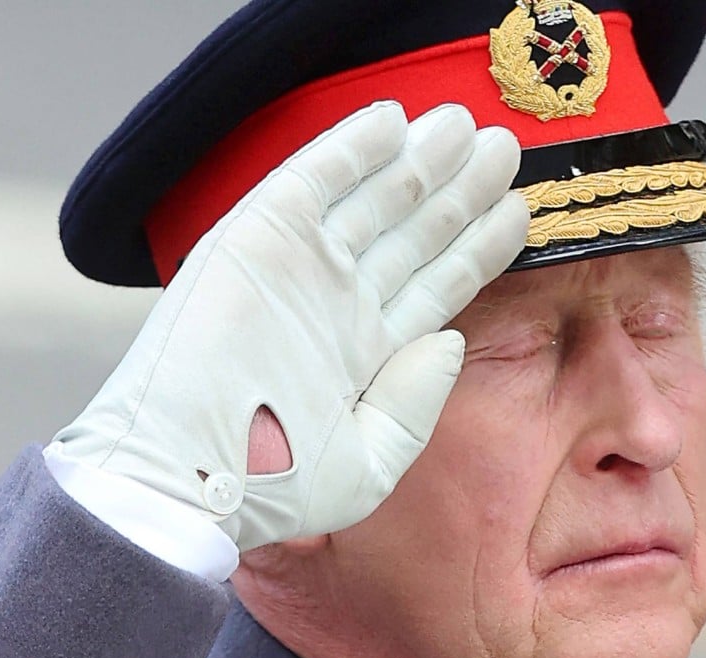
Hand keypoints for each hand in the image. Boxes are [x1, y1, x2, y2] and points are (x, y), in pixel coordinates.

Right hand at [50, 101, 528, 550]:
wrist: (185, 477)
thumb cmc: (273, 488)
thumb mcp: (370, 463)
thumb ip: (416, 402)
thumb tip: (451, 340)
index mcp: (370, 350)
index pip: (439, 282)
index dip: (480, 246)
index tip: (520, 210)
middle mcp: (342, 300)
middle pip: (418, 232)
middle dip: (463, 191)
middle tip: (506, 148)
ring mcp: (302, 266)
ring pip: (377, 198)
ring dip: (423, 161)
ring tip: (472, 126)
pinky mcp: (257, 238)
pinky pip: (312, 180)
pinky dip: (350, 148)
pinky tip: (395, 121)